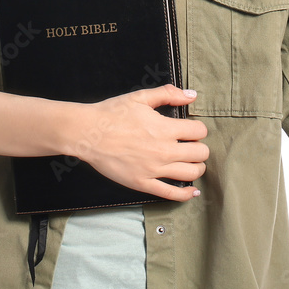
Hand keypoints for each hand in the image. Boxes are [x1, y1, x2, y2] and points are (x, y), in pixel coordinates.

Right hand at [72, 84, 207, 201]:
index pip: (199, 131)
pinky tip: (192, 191)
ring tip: (192, 162)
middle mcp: (163, 150)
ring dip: (197, 168)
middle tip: (192, 146)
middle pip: (200, 154)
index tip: (191, 129)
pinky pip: (172, 194)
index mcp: (165, 128)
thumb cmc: (113, 113)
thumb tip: (192, 95)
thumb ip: (168, 94)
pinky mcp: (143, 183)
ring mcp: (154, 169)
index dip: (198, 129)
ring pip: (191, 173)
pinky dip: (186, 194)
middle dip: (200, 148)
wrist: (88, 133)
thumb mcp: (141, 97)